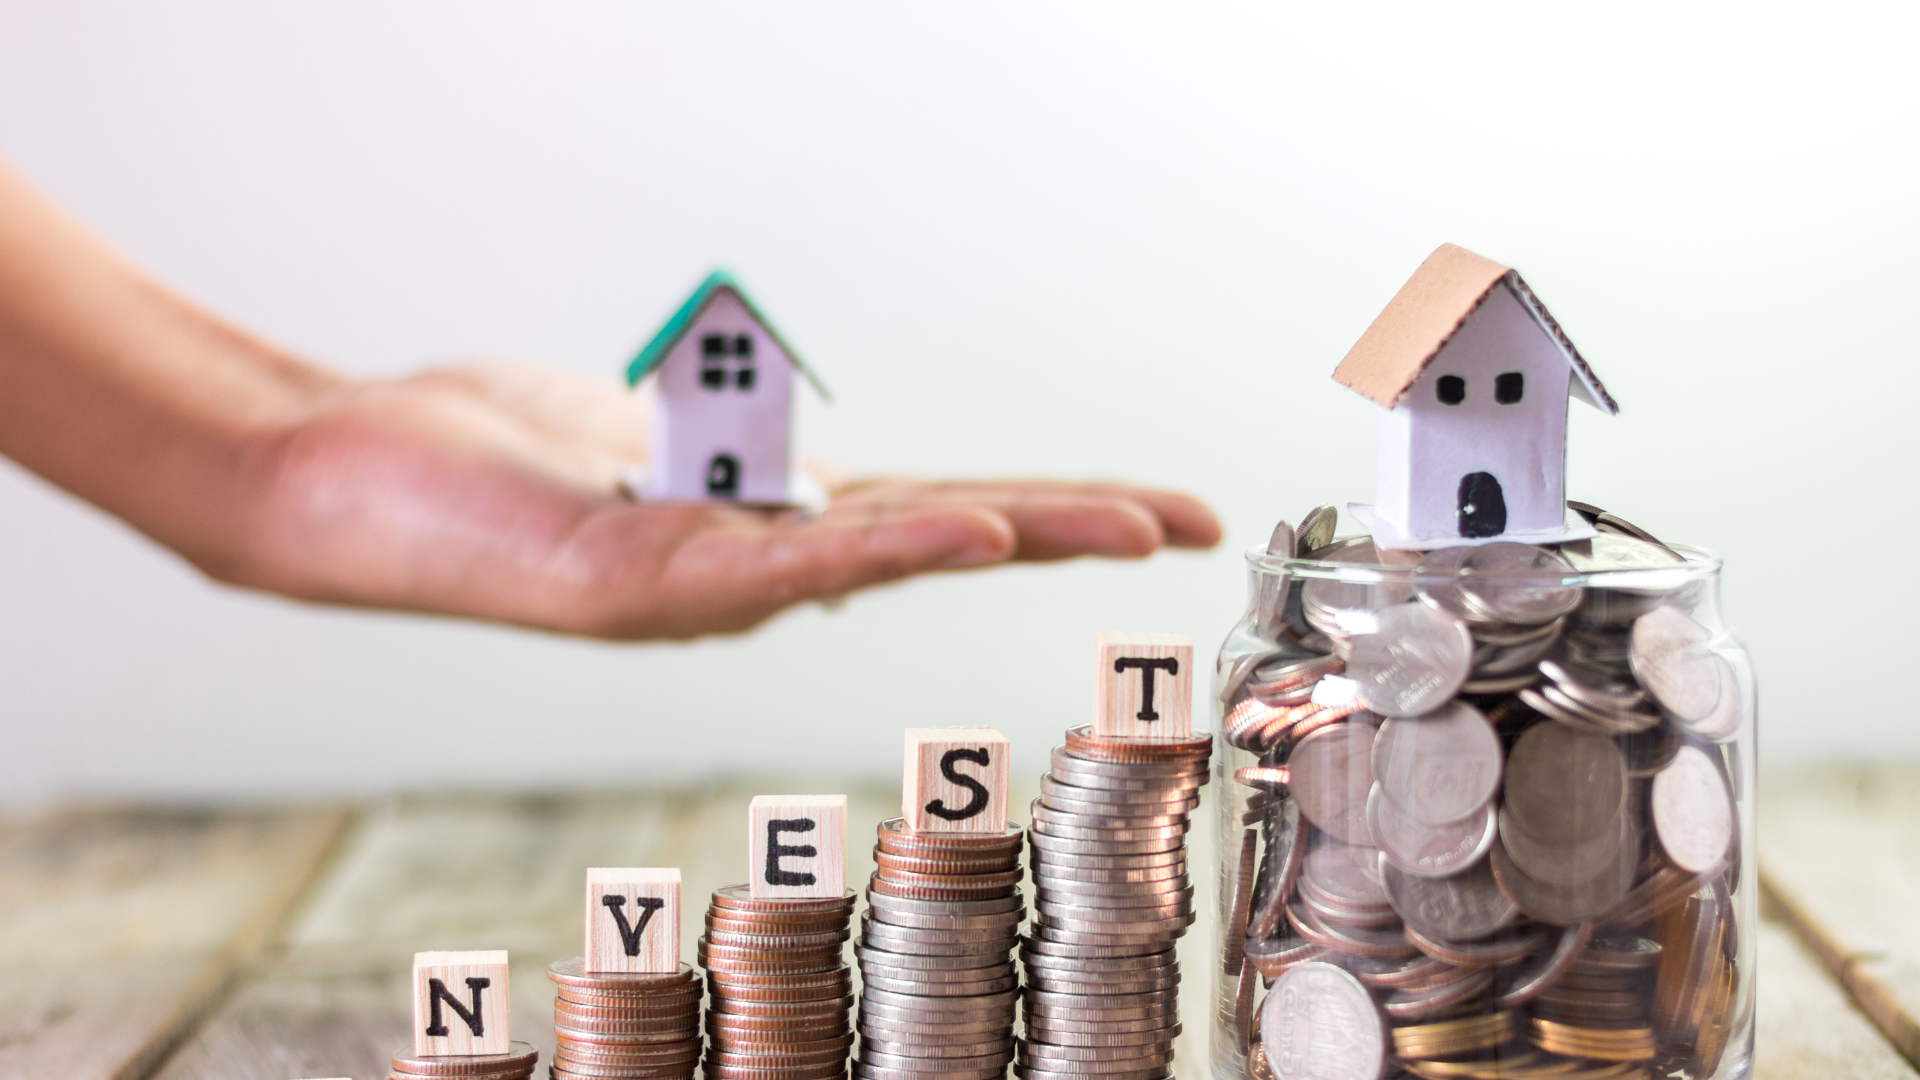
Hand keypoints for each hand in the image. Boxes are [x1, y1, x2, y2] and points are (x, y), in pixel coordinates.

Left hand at [233, 363, 1220, 638]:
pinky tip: (973, 531)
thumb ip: (733, 445)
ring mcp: (709, 585)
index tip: (1147, 503)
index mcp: (769, 528)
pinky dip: (889, 544)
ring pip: (890, 552)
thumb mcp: (642, 437)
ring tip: (1129, 523)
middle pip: (948, 531)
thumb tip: (802, 454)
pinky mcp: (645, 582)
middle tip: (1196, 520)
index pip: (943, 507)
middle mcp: (756, 568)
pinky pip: (785, 561)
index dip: (1051, 504)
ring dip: (1020, 531)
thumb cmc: (486, 460)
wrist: (350, 487)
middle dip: (1079, 527)